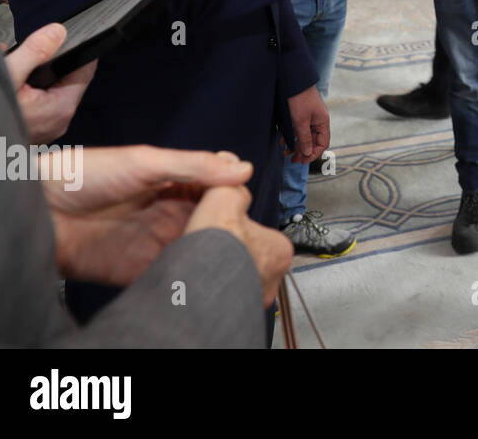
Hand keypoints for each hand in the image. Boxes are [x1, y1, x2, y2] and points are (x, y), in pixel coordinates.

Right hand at [3, 23, 95, 142]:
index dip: (78, 50)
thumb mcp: (9, 77)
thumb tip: (56, 33)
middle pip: (64, 78)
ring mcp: (45, 127)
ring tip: (12, 65)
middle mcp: (58, 119)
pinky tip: (8, 82)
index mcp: (62, 107)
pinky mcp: (33, 129)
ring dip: (30, 75)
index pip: (85, 70)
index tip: (69, 35)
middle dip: (44, 61)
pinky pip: (35, 102)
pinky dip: (23, 89)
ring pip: (47, 89)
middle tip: (24, 53)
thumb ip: (34, 53)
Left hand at [42, 145, 258, 287]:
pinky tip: (195, 271)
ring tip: (220, 253)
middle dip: (230, 229)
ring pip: (200, 252)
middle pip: (216, 224)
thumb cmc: (83, 175)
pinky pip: (173, 277)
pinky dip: (188, 277)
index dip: (235, 195)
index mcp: (176, 184)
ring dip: (212, 254)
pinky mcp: (140, 271)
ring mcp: (158, 244)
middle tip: (235, 232)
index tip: (240, 201)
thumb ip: (194, 166)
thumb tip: (242, 168)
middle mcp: (172, 214)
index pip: (221, 190)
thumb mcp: (145, 161)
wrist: (36, 209)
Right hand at [183, 179, 293, 307]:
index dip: (239, 227)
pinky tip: (198, 277)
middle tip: (211, 245)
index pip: (261, 232)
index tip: (225, 228)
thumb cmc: (217, 250)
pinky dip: (212, 285)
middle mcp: (273, 278)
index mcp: (280, 250)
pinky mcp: (234, 312)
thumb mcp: (223, 199)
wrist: (197, 286)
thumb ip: (230, 185)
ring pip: (237, 275)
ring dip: (221, 268)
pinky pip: (223, 294)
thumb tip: (231, 165)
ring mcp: (254, 297)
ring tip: (201, 259)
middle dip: (231, 249)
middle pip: (249, 254)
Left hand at [286, 85, 328, 162]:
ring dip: (296, 145)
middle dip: (303, 151)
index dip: (314, 154)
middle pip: (313, 141)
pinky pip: (299, 129)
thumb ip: (304, 138)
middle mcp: (318, 120)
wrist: (292, 80)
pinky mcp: (302, 114)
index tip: (303, 161)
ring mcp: (310, 117)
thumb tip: (308, 153)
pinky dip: (292, 137)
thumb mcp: (300, 121)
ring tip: (286, 153)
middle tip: (292, 160)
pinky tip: (283, 141)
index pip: (322, 143)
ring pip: (305, 136)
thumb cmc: (299, 99)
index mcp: (323, 122)